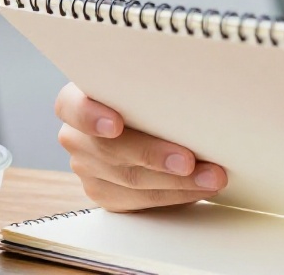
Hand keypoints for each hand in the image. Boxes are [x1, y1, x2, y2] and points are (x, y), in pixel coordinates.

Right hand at [55, 83, 228, 210]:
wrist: (150, 122)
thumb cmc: (149, 95)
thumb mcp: (145, 83)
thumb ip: (152, 85)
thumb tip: (195, 89)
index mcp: (77, 100)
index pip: (72, 106)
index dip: (91, 116)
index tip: (116, 125)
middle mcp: (76, 136)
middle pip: (110, 150)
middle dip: (154, 156)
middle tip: (188, 161)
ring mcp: (88, 168)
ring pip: (130, 179)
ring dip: (177, 181)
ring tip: (211, 176)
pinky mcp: (105, 194)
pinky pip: (140, 200)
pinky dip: (176, 194)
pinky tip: (200, 187)